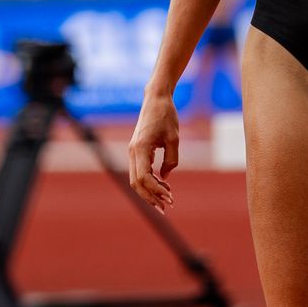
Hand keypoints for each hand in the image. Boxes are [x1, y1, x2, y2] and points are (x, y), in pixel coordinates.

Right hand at [128, 91, 178, 212]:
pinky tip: (163, 185)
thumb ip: (171, 160)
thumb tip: (165, 178)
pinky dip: (149, 181)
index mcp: (141, 148)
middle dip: (150, 197)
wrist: (156, 99)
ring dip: (149, 191)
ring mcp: (133, 152)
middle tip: (166, 207)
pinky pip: (139, 171)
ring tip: (166, 199)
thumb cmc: (166, 116)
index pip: (143, 178)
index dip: (156, 191)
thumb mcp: (174, 139)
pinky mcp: (136, 151)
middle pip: (136, 183)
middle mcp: (133, 152)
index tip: (170, 197)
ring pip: (136, 179)